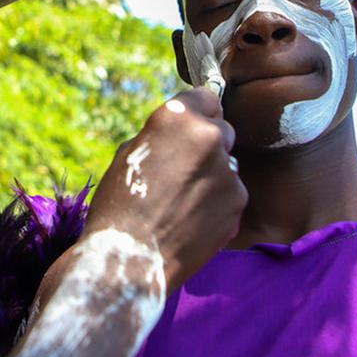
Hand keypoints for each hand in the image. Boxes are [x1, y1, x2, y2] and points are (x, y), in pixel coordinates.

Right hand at [83, 88, 246, 290]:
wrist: (130, 258)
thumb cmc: (118, 204)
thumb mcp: (129, 153)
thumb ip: (162, 136)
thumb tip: (180, 135)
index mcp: (177, 118)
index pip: (205, 98)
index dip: (196, 114)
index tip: (189, 129)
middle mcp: (209, 137)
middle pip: (221, 130)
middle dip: (206, 146)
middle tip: (181, 172)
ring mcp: (228, 171)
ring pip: (227, 165)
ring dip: (212, 176)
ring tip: (182, 203)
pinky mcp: (238, 203)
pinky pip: (231, 194)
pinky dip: (217, 204)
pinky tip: (191, 220)